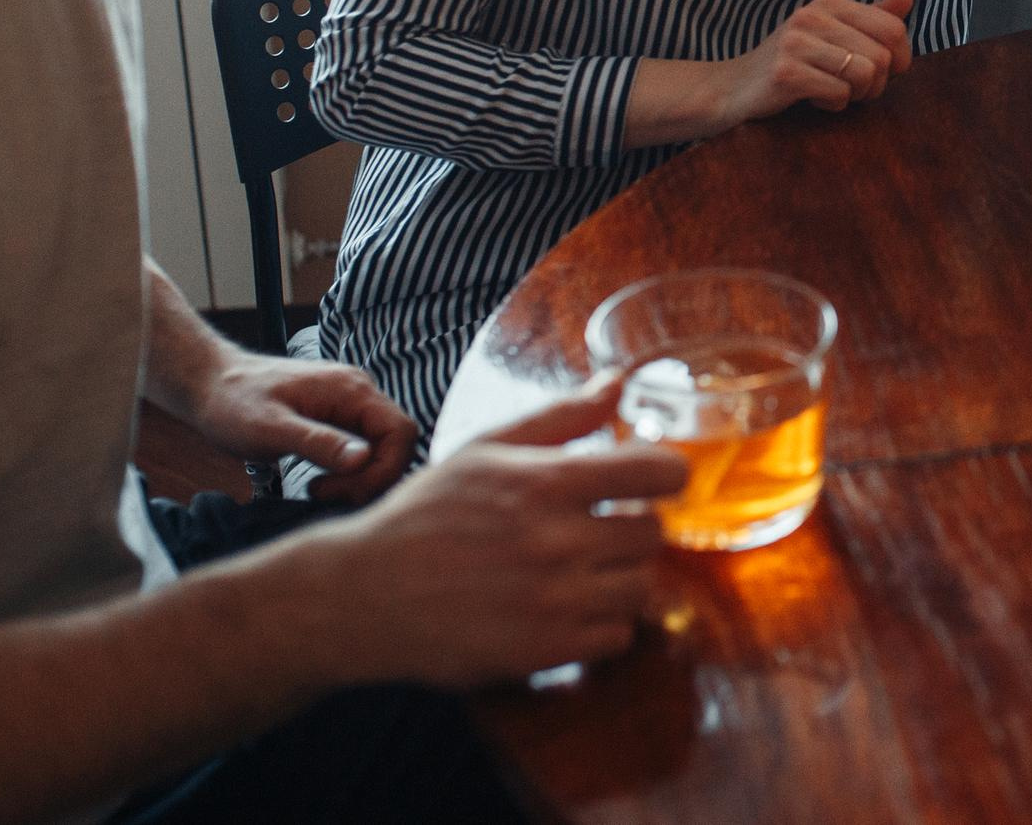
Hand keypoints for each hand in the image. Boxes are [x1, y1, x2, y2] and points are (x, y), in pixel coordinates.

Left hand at [182, 351, 418, 505]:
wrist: (210, 384)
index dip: (384, 469)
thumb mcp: (271, 429)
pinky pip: (361, 447)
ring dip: (359, 477)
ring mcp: (349, 405)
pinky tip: (320, 482)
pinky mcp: (337, 417)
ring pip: (380, 447)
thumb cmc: (233, 403)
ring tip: (319, 490)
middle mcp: (358, 393)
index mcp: (351, 390)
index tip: (341, 491)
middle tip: (325, 495)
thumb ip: (318, 442)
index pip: (401, 432)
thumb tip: (363, 459)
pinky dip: (349, 471)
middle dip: (371, 478)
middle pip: (395, 443)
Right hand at [297, 375, 689, 688]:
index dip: (665, 473)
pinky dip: (602, 625)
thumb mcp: (486, 449)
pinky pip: (616, 637)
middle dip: (636, 527)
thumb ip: (561, 417)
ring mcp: (553, 601)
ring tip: (586, 569)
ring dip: (621, 577)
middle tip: (604, 529)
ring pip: (640, 588)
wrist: (366, 594)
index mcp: (545, 484)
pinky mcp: (544, 651)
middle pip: (653, 534)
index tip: (653, 480)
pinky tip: (569, 607)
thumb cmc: (427, 513)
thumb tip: (619, 382)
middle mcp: (556, 542)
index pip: (656, 472)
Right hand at [721, 0, 916, 121]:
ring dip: (856, 95)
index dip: (899, 59)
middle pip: (882, 57)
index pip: (894, 28)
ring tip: (833, 91)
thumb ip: (871, 16)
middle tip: (853, 89)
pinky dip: (833, 105)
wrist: (734, 87)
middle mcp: (812, 16)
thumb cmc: (792, 62)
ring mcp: (796, 43)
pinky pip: (839, 94)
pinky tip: (813, 99)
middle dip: (876, 84)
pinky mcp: (786, 73)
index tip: (882, 73)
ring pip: (864, 75)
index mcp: (829, 2)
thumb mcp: (832, 33)